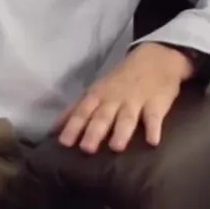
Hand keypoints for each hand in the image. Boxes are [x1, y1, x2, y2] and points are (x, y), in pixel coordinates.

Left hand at [55, 43, 194, 153]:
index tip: (64, 143)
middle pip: (103, 116)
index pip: (82, 111)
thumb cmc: (120, 80)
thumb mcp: (96, 90)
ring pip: (126, 117)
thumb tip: (54, 128)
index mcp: (98, 95)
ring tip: (116, 147)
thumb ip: (77, 108)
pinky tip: (152, 141)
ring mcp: (135, 101)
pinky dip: (153, 128)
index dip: (73, 126)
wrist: (154, 60)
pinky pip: (154, 117)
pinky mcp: (156, 103)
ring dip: (121, 131)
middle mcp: (114, 99)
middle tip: (86, 149)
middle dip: (94, 132)